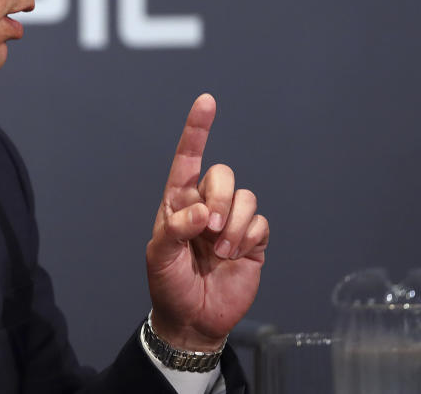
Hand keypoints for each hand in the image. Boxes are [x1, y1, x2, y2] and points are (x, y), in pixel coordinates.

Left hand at [145, 93, 268, 350]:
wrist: (194, 318)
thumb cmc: (168, 283)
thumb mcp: (159, 256)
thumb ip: (176, 229)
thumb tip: (202, 212)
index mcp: (178, 200)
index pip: (188, 158)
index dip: (198, 129)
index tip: (206, 102)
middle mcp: (205, 204)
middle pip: (223, 174)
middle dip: (218, 199)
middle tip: (208, 230)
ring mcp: (230, 221)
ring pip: (246, 196)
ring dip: (234, 225)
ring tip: (220, 251)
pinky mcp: (252, 239)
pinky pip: (261, 221)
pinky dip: (249, 238)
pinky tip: (236, 255)